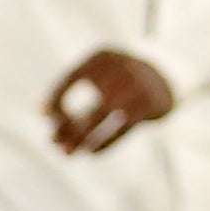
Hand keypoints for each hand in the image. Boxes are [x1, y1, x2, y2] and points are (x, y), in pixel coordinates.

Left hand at [46, 48, 176, 154]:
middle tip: (51, 143)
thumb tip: (41, 111)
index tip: (43, 114)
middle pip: (88, 100)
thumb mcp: (99, 74)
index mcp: (103, 57)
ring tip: (66, 153)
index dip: (55, 96)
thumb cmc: (121, 77)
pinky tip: (90, 152)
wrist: (168, 74)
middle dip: (67, 125)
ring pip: (103, 116)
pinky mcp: (149, 106)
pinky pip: (122, 129)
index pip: (72, 76)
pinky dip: (105, 143)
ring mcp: (137, 88)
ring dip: (82, 137)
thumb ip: (73, 90)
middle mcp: (121, 69)